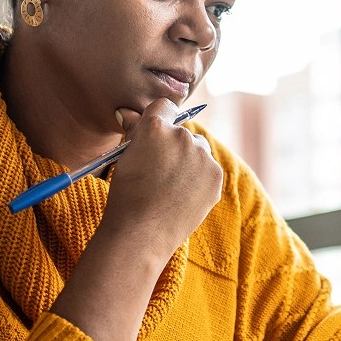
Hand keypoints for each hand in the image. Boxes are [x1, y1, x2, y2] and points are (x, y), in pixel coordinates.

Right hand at [102, 98, 222, 264]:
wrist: (141, 233)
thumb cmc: (126, 195)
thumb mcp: (124, 158)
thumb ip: (133, 131)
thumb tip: (127, 112)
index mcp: (156, 127)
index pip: (164, 106)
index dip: (159, 120)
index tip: (155, 136)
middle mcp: (182, 136)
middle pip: (182, 132)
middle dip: (173, 145)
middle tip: (159, 171)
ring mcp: (202, 156)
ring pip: (198, 150)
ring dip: (189, 161)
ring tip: (170, 187)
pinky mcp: (216, 175)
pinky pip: (208, 169)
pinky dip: (199, 179)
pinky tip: (183, 196)